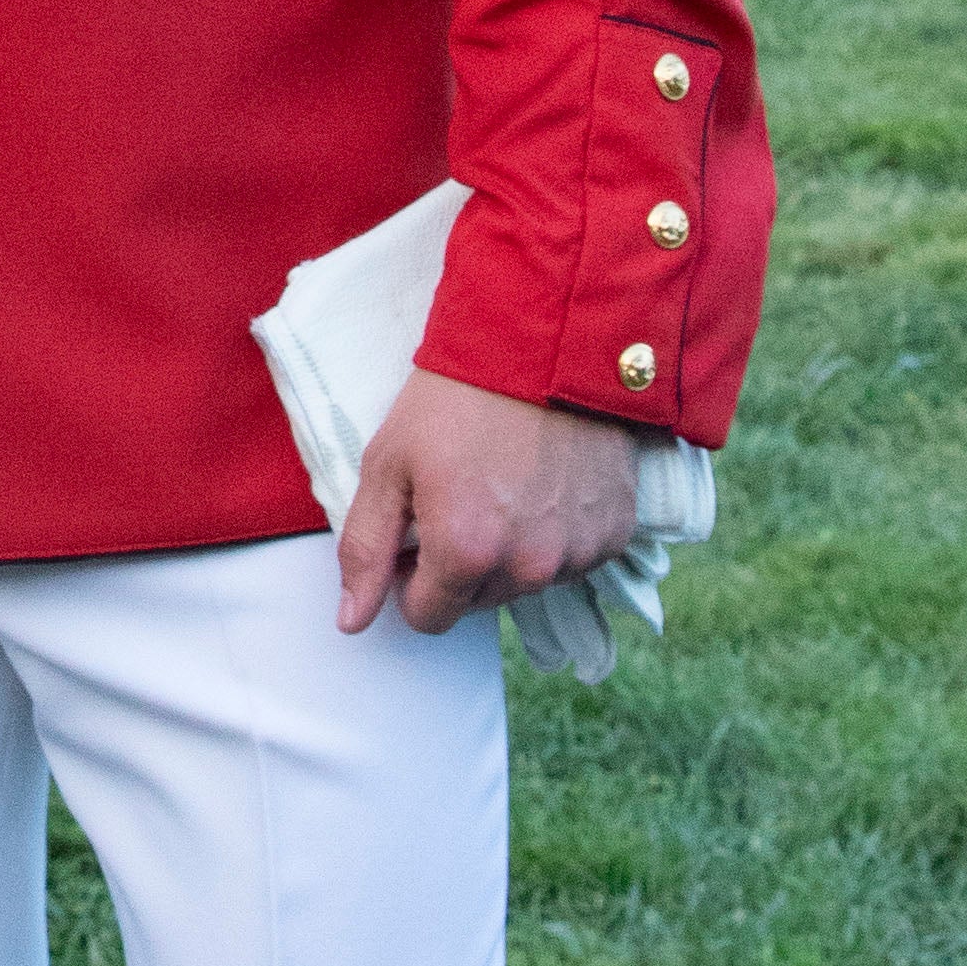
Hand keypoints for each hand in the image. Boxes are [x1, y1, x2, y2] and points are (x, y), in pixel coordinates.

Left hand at [336, 371, 642, 638]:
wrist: (544, 343)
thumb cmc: (454, 399)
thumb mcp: (388, 464)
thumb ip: (366, 549)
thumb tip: (350, 622)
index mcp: (466, 552)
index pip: (428, 617)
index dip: (410, 579)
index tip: (414, 534)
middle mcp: (529, 567)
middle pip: (477, 601)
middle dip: (460, 565)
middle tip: (458, 498)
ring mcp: (579, 552)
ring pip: (526, 582)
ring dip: (510, 552)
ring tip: (503, 483)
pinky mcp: (616, 532)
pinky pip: (572, 558)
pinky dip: (555, 534)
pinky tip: (544, 483)